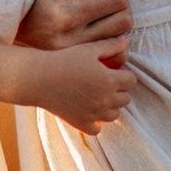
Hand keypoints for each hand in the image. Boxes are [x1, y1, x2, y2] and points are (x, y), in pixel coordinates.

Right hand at [17, 0, 131, 50]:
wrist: (16, 27)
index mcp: (66, 15)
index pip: (116, 1)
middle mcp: (71, 40)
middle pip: (123, 22)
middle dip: (120, 8)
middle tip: (103, 3)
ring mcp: (75, 58)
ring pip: (121, 42)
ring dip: (117, 27)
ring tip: (99, 19)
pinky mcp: (78, 68)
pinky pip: (114, 60)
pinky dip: (115, 48)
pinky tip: (101, 37)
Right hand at [22, 40, 136, 134]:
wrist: (38, 78)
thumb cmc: (63, 59)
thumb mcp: (88, 49)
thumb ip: (110, 45)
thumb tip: (126, 40)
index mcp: (109, 80)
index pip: (132, 81)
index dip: (124, 74)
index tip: (112, 70)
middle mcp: (104, 100)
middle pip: (125, 99)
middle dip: (119, 90)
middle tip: (104, 81)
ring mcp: (93, 114)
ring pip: (114, 115)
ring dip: (110, 106)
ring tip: (97, 95)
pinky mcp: (80, 123)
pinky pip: (97, 129)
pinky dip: (95, 122)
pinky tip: (87, 110)